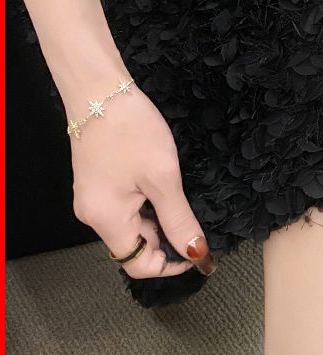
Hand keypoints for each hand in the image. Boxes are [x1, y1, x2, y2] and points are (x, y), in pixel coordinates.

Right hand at [69, 85, 215, 277]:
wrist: (99, 88)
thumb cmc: (129, 129)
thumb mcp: (164, 179)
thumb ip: (179, 220)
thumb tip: (195, 251)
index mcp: (106, 219)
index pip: (139, 265)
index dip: (171, 265)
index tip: (197, 249)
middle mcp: (94, 216)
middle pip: (137, 248)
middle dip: (168, 240)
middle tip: (192, 216)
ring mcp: (95, 201)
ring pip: (135, 228)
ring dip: (161, 222)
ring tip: (176, 194)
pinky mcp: (100, 187)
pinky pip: (128, 211)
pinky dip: (150, 208)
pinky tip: (162, 188)